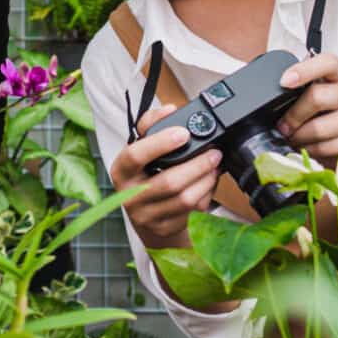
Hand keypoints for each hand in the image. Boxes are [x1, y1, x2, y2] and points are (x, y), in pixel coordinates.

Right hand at [108, 104, 223, 250]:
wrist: (145, 213)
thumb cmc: (145, 172)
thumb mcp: (141, 148)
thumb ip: (152, 124)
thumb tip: (170, 109)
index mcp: (121, 171)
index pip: (135, 156)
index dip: (160, 143)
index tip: (184, 133)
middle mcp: (130, 196)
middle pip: (169, 182)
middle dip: (198, 165)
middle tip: (214, 152)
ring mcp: (147, 216)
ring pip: (184, 199)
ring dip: (206, 180)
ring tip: (215, 165)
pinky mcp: (164, 228)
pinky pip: (191, 212)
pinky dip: (206, 194)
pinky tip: (209, 182)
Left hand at [277, 53, 337, 169]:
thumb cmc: (328, 112)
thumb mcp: (316, 93)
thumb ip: (300, 90)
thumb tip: (268, 98)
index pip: (327, 63)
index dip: (304, 70)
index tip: (284, 81)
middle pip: (317, 98)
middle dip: (293, 116)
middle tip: (282, 127)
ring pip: (320, 128)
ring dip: (299, 137)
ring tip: (293, 139)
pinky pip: (328, 147)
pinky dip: (311, 151)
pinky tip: (307, 148)